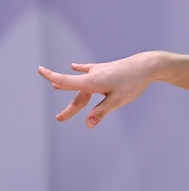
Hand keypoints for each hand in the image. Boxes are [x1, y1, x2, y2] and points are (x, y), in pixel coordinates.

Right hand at [38, 52, 157, 127]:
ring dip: (72, 89)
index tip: (39, 69)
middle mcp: (93, 74)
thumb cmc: (133, 83)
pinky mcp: (107, 68)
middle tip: (59, 119)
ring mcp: (100, 70)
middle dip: (70, 107)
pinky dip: (80, 70)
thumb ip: (101, 112)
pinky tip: (73, 66)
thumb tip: (87, 125)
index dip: (52, 77)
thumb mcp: (117, 100)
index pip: (66, 81)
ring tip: (55, 87)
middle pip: (77, 93)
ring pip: (83, 83)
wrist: (147, 65)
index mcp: (92, 82)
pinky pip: (89, 70)